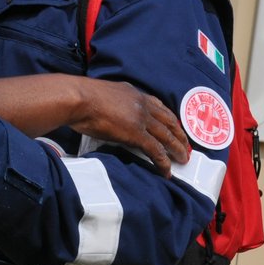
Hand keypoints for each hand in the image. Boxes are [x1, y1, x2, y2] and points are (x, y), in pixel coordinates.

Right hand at [71, 78, 189, 176]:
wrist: (78, 99)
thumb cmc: (81, 97)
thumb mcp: (104, 94)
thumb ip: (114, 102)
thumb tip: (111, 112)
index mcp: (134, 93)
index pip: (158, 106)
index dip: (169, 119)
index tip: (175, 127)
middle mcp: (142, 104)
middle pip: (168, 121)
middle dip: (179, 135)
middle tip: (185, 146)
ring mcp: (141, 118)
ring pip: (166, 136)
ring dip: (177, 149)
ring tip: (183, 160)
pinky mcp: (136, 133)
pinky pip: (155, 150)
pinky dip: (163, 162)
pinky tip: (166, 171)